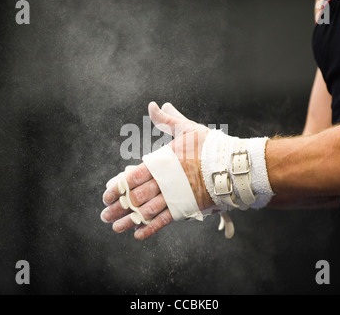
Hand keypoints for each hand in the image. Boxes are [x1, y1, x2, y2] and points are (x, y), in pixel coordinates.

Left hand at [101, 102, 213, 239]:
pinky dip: (151, 228)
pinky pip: (165, 220)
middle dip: (118, 207)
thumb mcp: (187, 129)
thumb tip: (153, 105)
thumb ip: (167, 120)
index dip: (118, 188)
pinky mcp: (186, 207)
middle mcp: (165, 181)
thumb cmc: (210, 146)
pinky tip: (138, 235)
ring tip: (115, 227)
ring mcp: (175, 196)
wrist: (234, 165)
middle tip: (104, 215)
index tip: (106, 195)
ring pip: (147, 211)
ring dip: (129, 220)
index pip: (133, 177)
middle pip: (136, 197)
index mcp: (163, 162)